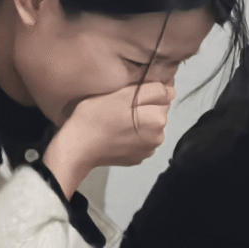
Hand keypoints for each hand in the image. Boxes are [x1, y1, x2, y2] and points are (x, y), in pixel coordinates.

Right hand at [47, 81, 175, 190]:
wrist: (77, 148)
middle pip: (157, 111)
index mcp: (158, 119)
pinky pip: (141, 139)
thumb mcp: (123, 94)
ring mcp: (149, 150)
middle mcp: (160, 137)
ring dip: (140, 120)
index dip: (148, 89)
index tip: (130, 91)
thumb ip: (152, 90)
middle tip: (119, 104)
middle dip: (145, 106)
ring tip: (117, 118)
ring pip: (149, 126)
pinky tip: (117, 132)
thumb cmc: (96, 115)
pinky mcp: (137, 158)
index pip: (164, 95)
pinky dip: (133, 134)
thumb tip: (171, 89)